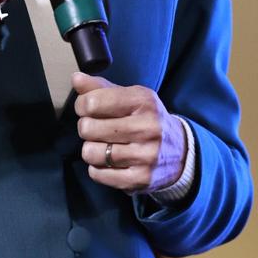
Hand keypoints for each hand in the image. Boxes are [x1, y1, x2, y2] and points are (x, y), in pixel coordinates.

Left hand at [72, 70, 187, 192]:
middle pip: (87, 128)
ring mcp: (145, 156)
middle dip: (87, 128)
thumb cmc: (147, 120)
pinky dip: (98, 168)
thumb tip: (76, 78)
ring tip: (104, 145)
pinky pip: (97, 174)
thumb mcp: (131, 97)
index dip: (82, 105)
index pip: (93, 102)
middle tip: (98, 128)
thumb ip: (101, 88)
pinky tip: (110, 162)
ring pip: (90, 153)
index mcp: (144, 101)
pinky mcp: (140, 179)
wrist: (181, 152)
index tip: (88, 108)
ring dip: (91, 149)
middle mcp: (147, 128)